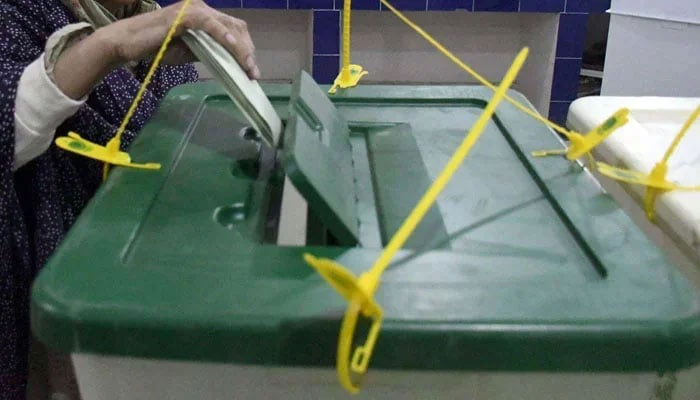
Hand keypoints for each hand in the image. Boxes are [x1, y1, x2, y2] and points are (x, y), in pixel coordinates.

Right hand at [110, 0, 259, 78]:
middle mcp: (202, 8)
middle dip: (248, 51)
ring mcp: (194, 9)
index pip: (234, 29)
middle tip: (253, 73)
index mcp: (204, 15)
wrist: (128, 43)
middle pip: (237, 27)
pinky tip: (233, 47)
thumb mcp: (190, 51)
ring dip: (241, 49)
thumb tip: (230, 61)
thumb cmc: (156, 48)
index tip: (252, 71)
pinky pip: (210, 25)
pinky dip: (224, 36)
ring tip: (247, 67)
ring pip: (228, 26)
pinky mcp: (185, 15)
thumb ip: (209, 51)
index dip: (246, 49)